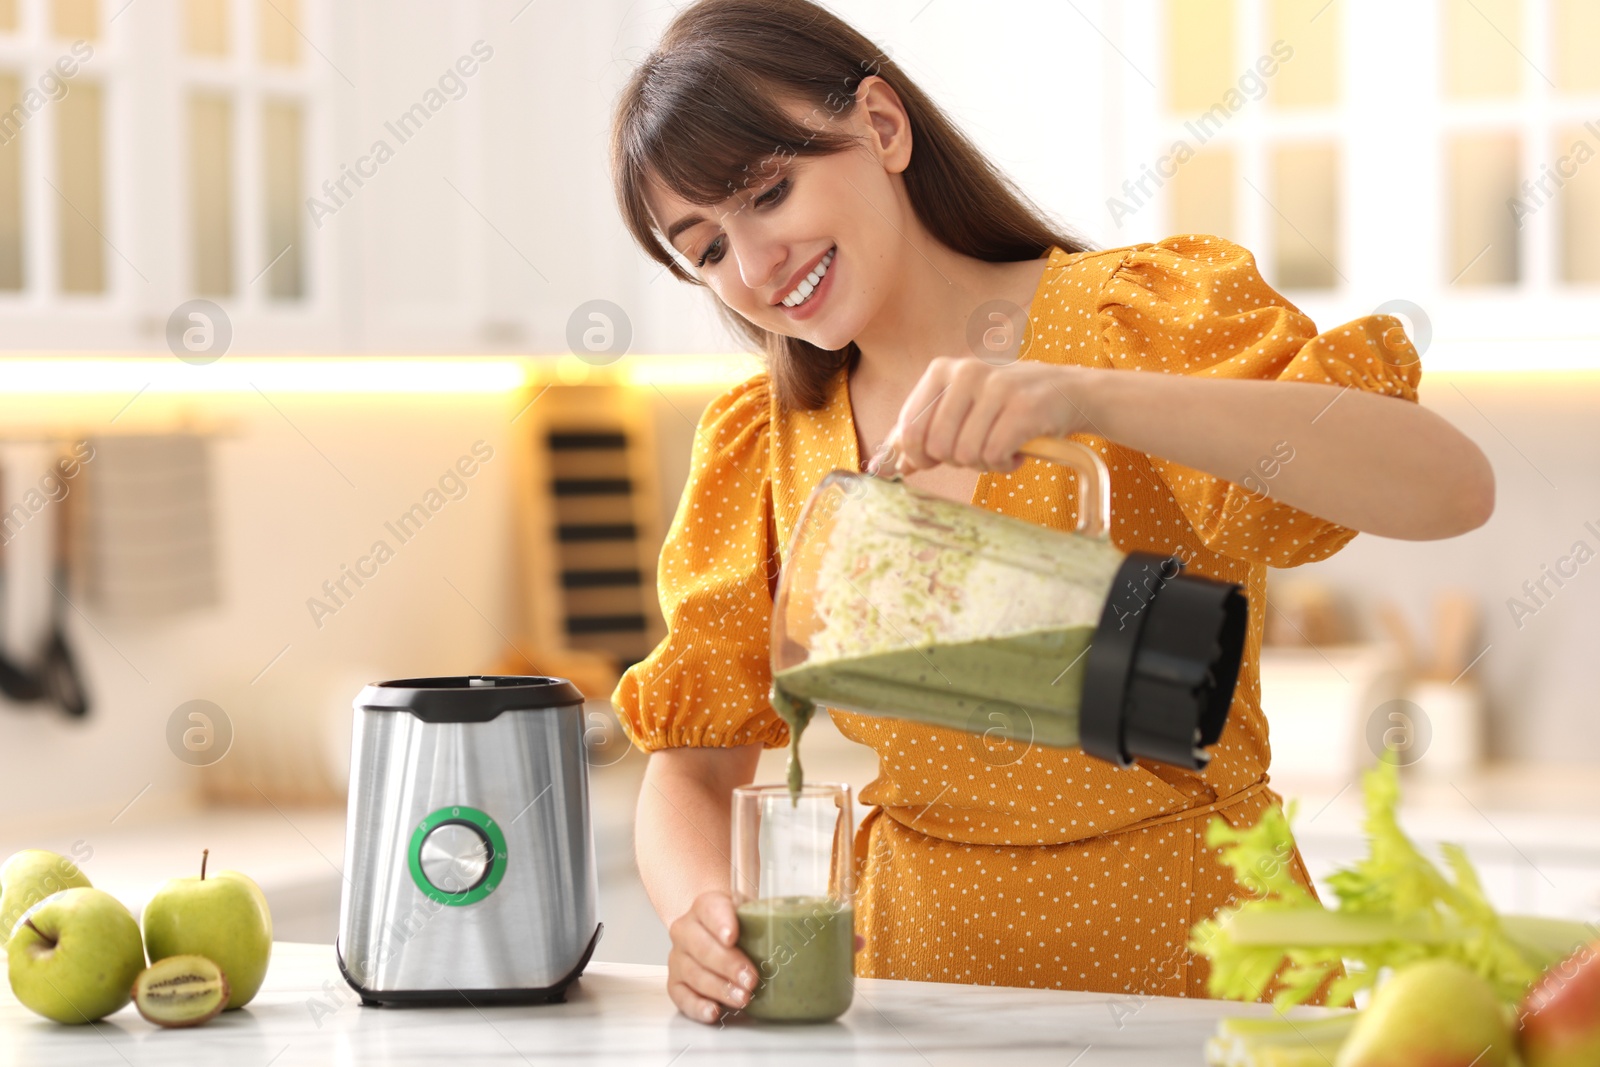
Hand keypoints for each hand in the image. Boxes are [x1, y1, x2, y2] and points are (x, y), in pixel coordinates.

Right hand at [667, 890, 757, 1024]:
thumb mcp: (753, 913)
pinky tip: (714, 1011)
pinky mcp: (675, 981)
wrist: (714, 932)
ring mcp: (678, 956)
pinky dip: (697, 1006)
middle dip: (728, 965)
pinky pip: (681, 996)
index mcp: (706, 906)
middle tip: (750, 979)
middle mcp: (686, 929)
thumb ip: (770, 918)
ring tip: (743, 998)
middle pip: (702, 947)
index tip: (732, 936)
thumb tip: (805, 933)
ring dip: (719, 988)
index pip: (711, 909)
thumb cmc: (739, 925)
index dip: (721, 922)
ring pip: (693, 973)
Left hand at [875, 358, 1090, 475]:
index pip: (909, 427)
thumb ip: (923, 432)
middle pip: (937, 446)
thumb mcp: (960, 407)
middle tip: (976, 450)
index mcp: (942, 371)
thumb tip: (890, 466)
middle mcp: (967, 373)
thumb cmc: (1004, 405)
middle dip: (955, 460)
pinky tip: (1015, 451)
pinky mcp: (1024, 408)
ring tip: (999, 447)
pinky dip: (1003, 464)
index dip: (917, 456)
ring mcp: (997, 389)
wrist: (1066, 392)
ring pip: (966, 454)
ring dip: (983, 463)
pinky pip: (994, 455)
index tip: (932, 462)